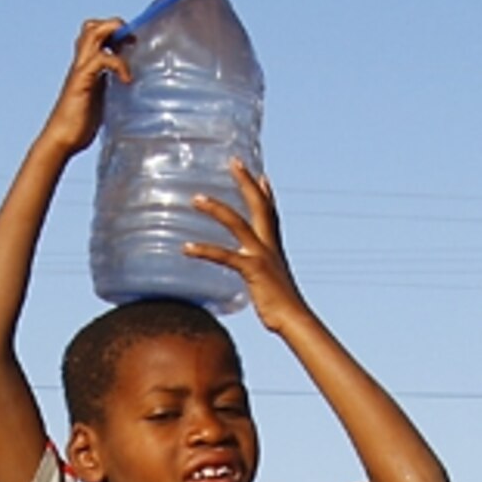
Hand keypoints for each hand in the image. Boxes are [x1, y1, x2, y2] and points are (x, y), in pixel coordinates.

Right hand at [38, 18, 129, 156]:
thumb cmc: (79, 124)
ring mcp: (80, 70)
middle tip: (131, 41)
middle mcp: (81, 63)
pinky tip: (127, 80)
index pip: (94, 35)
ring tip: (130, 47)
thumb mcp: (100, 99)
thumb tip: (128, 87)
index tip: (131, 42)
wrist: (62, 139)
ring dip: (114, 33)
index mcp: (86, 66)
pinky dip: (118, 64)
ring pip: (93, 33)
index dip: (113, 31)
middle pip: (92, 26)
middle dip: (114, 25)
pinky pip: (101, 59)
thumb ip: (108, 87)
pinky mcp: (82, 80)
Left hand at [183, 163, 309, 327]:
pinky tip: (186, 248)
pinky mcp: (252, 269)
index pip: (271, 214)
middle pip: (258, 205)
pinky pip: (224, 256)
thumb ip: (261, 278)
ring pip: (237, 223)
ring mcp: (261, 256)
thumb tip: (257, 282)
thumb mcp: (271, 286)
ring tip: (196, 199)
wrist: (294, 319)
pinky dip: (204, 251)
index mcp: (274, 248)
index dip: (266, 194)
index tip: (261, 176)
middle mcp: (269, 246)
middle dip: (246, 182)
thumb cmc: (282, 309)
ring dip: (216, 209)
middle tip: (234, 162)